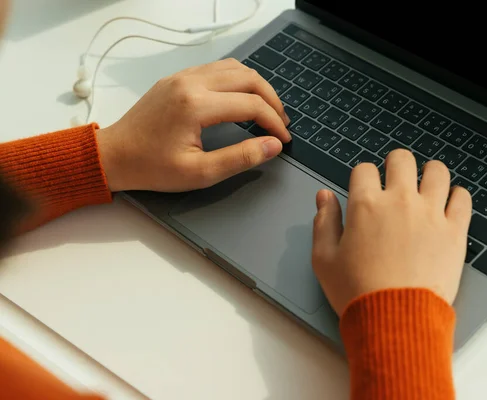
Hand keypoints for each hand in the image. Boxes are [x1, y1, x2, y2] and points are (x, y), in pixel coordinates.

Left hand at [96, 58, 291, 191]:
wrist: (113, 155)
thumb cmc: (151, 167)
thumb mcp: (199, 173)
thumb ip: (240, 158)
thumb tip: (272, 146)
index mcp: (196, 105)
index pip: (251, 105)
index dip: (274, 122)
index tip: (282, 140)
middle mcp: (190, 82)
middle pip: (248, 78)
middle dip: (272, 100)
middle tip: (281, 122)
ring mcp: (182, 76)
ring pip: (234, 67)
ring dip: (256, 86)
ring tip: (267, 109)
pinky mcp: (177, 78)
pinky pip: (216, 68)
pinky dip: (237, 80)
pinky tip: (242, 98)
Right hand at [311, 149, 471, 315]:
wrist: (394, 320)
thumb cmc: (357, 292)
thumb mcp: (324, 259)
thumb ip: (323, 222)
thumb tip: (324, 196)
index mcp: (366, 205)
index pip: (365, 169)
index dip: (363, 177)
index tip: (366, 189)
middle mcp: (400, 201)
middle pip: (402, 159)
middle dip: (395, 164)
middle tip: (395, 179)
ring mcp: (431, 214)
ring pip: (437, 171)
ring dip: (429, 173)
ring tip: (425, 185)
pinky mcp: (455, 231)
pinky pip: (463, 198)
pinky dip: (456, 196)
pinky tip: (448, 204)